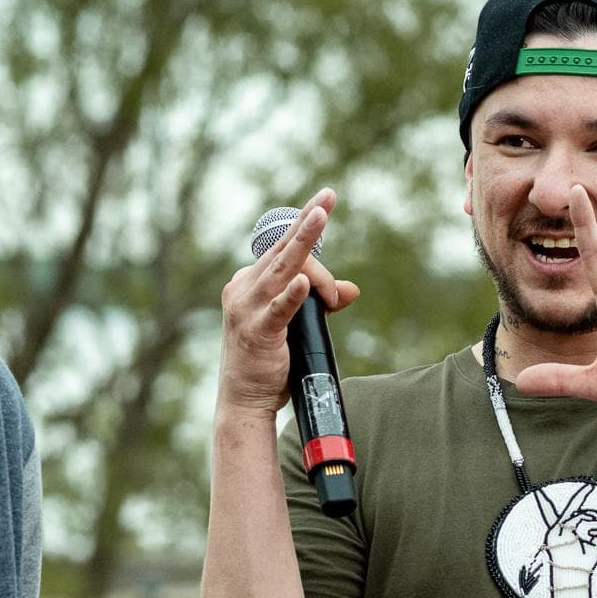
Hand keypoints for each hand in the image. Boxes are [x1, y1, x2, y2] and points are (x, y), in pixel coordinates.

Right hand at [216, 187, 356, 417]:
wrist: (244, 400)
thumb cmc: (268, 360)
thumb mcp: (297, 325)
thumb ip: (319, 302)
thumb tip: (352, 290)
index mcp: (250, 281)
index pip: (284, 251)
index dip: (308, 235)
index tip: (324, 206)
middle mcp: (244, 287)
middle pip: (284, 250)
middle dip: (307, 221)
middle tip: (328, 197)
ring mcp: (246, 308)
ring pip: (282, 268)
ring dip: (303, 241)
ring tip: (320, 217)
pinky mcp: (255, 332)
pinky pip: (276, 309)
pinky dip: (291, 295)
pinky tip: (305, 283)